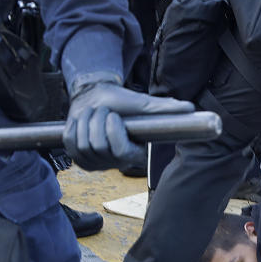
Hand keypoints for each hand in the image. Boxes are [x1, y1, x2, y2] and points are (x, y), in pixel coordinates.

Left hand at [63, 82, 194, 170]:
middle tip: (103, 111)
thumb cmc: (122, 103)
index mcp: (135, 153)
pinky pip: (70, 142)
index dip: (113, 132)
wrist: (97, 98)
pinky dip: (74, 125)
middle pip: (98, 145)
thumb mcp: (143, 105)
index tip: (114, 116)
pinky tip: (83, 122)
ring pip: (83, 143)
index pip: (120, 150)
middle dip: (97, 121)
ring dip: (85, 121)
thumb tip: (190, 109)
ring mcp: (97, 163)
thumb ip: (166, 109)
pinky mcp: (79, 159)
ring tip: (94, 114)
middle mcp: (117, 163)